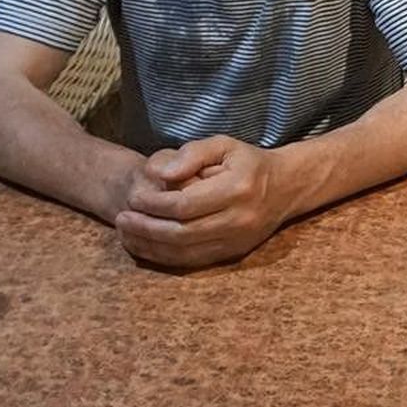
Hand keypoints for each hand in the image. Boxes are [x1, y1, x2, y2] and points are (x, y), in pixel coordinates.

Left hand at [113, 136, 293, 267]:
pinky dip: (165, 256)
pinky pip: (193, 261)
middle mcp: (239, 220)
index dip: (154, 203)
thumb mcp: (223, 145)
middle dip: (145, 228)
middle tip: (120, 218)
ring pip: (184, 252)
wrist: (286, 187)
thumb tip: (158, 174)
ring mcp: (237, 241)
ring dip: (150, 246)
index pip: (185, 205)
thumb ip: (190, 154)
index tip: (133, 197)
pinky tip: (145, 246)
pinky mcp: (233, 254)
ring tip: (125, 233)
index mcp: (237, 189)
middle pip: (181, 233)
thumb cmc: (248, 162)